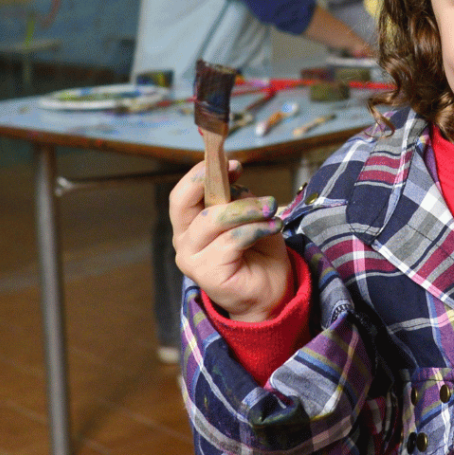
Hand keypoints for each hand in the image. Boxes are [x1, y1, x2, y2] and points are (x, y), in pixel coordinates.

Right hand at [170, 159, 293, 320]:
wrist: (271, 291)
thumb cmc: (258, 249)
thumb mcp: (249, 215)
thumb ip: (236, 197)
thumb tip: (232, 176)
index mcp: (189, 225)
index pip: (180, 195)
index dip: (200, 174)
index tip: (232, 163)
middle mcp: (184, 242)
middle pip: (186, 204)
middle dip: (214, 183)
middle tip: (241, 173)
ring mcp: (192, 260)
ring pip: (214, 220)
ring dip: (247, 208)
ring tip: (271, 209)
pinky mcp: (207, 274)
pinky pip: (232, 240)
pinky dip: (256, 228)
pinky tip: (273, 226)